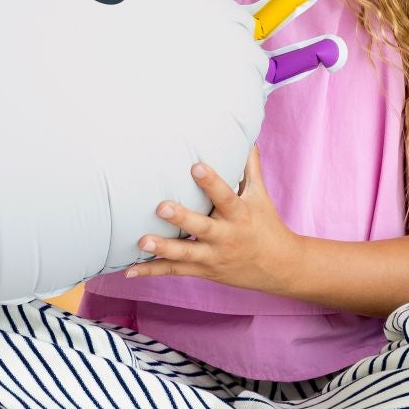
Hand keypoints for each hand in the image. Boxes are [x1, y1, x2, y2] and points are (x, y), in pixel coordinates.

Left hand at [127, 148, 300, 294]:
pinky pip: (174, 271)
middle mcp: (226, 236)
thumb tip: (247, 137)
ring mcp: (213, 256)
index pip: (225, 196)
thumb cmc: (266, 224)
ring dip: (163, 248)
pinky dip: (151, 271)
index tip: (196, 165)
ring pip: (185, 253)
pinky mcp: (203, 270)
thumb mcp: (260, 196)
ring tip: (142, 241)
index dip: (211, 182)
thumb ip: (250, 167)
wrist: (279, 267)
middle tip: (161, 207)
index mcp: (239, 214)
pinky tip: (128, 271)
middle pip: (202, 227)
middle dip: (182, 219)